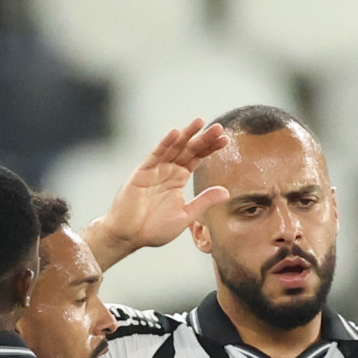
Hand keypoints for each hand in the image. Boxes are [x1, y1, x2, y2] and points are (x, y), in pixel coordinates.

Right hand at [88, 120, 230, 266]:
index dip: (210, 148)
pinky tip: (176, 133)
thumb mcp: (186, 215)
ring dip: (186, 135)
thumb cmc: (154, 228)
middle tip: (219, 128)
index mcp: (178, 178)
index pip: (197, 158)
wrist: (130, 235)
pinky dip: (165, 143)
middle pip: (188, 150)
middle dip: (203, 138)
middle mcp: (168, 170)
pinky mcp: (142, 172)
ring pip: (174, 147)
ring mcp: (155, 169)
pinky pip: (155, 154)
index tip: (225, 140)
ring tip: (200, 122)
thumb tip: (226, 192)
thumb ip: (204, 201)